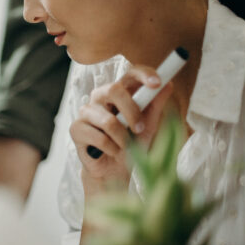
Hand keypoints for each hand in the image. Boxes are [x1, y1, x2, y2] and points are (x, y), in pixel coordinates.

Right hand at [70, 65, 173, 196]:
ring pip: (108, 120)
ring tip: (125, 147)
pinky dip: (112, 149)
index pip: (129, 74)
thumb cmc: (132, 145)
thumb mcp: (149, 126)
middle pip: (113, 89)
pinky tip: (112, 152)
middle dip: (132, 111)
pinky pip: (99, 138)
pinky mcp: (76, 128)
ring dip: (123, 138)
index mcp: (119, 92)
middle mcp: (100, 97)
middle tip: (141, 129)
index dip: (143, 74)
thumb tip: (168, 84)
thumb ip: (156, 106)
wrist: (114, 171)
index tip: (158, 83)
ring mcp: (85, 112)